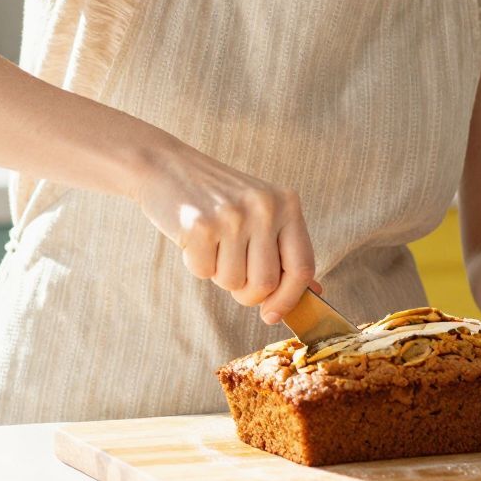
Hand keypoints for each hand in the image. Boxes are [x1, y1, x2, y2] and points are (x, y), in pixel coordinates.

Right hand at [131, 141, 315, 320]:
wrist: (165, 165)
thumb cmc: (216, 198)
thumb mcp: (260, 213)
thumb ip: (285, 251)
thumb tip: (315, 295)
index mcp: (287, 203)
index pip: (302, 267)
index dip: (289, 299)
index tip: (272, 315)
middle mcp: (264, 207)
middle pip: (266, 283)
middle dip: (247, 293)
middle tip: (232, 272)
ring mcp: (232, 216)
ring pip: (234, 283)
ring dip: (220, 275)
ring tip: (213, 245)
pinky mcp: (200, 225)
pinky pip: (204, 273)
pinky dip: (196, 265)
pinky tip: (194, 239)